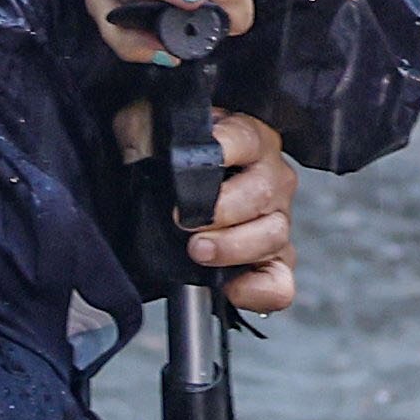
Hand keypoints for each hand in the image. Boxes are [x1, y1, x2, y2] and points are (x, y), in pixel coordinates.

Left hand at [110, 101, 304, 314]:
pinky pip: (280, 282)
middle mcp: (270, 178)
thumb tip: (138, 139)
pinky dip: (259, 290)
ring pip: (273, 235)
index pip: (245, 137)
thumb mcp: (148, 136)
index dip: (226, 148)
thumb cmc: (170, 166)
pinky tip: (230, 288)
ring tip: (197, 252)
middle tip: (184, 222)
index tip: (201, 163)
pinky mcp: (274, 262)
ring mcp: (277, 221)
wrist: (169, 206)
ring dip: (233, 248)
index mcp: (247, 139)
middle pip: (263, 192)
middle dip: (222, 210)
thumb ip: (141, 129)